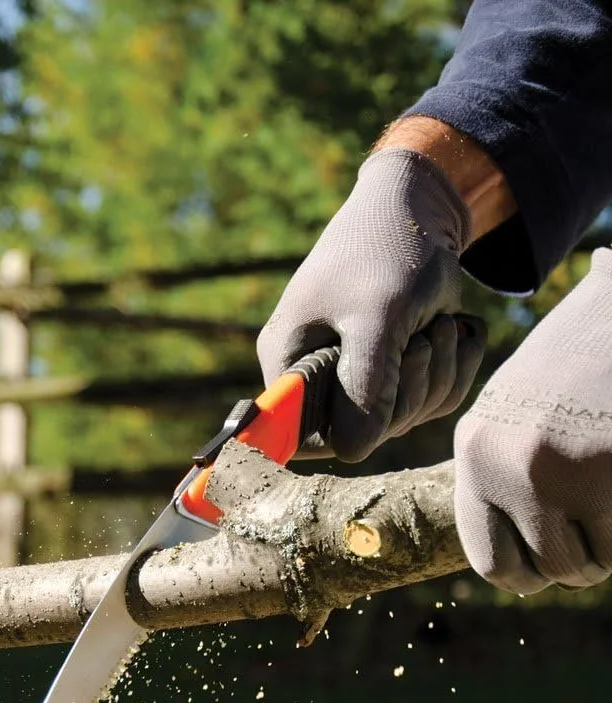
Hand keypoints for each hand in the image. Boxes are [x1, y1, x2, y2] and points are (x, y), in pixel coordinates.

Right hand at [257, 147, 485, 459]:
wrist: (421, 210)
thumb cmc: (385, 251)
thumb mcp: (378, 315)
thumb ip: (365, 383)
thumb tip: (354, 451)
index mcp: (288, 361)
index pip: (300, 433)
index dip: (340, 434)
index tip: (379, 411)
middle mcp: (316, 377)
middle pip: (363, 432)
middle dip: (408, 392)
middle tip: (423, 339)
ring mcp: (357, 377)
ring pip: (405, 418)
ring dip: (438, 374)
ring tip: (438, 326)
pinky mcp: (395, 372)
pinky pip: (431, 401)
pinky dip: (454, 369)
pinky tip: (455, 331)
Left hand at [455, 249, 611, 592]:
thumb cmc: (573, 362)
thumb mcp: (514, 413)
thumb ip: (502, 476)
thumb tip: (516, 564)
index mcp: (476, 452)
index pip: (490, 560)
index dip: (527, 571)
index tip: (549, 556)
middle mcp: (508, 467)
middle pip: (545, 570)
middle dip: (574, 564)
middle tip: (592, 532)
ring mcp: (562, 472)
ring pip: (591, 564)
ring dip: (607, 547)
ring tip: (608, 498)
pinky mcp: (611, 473)